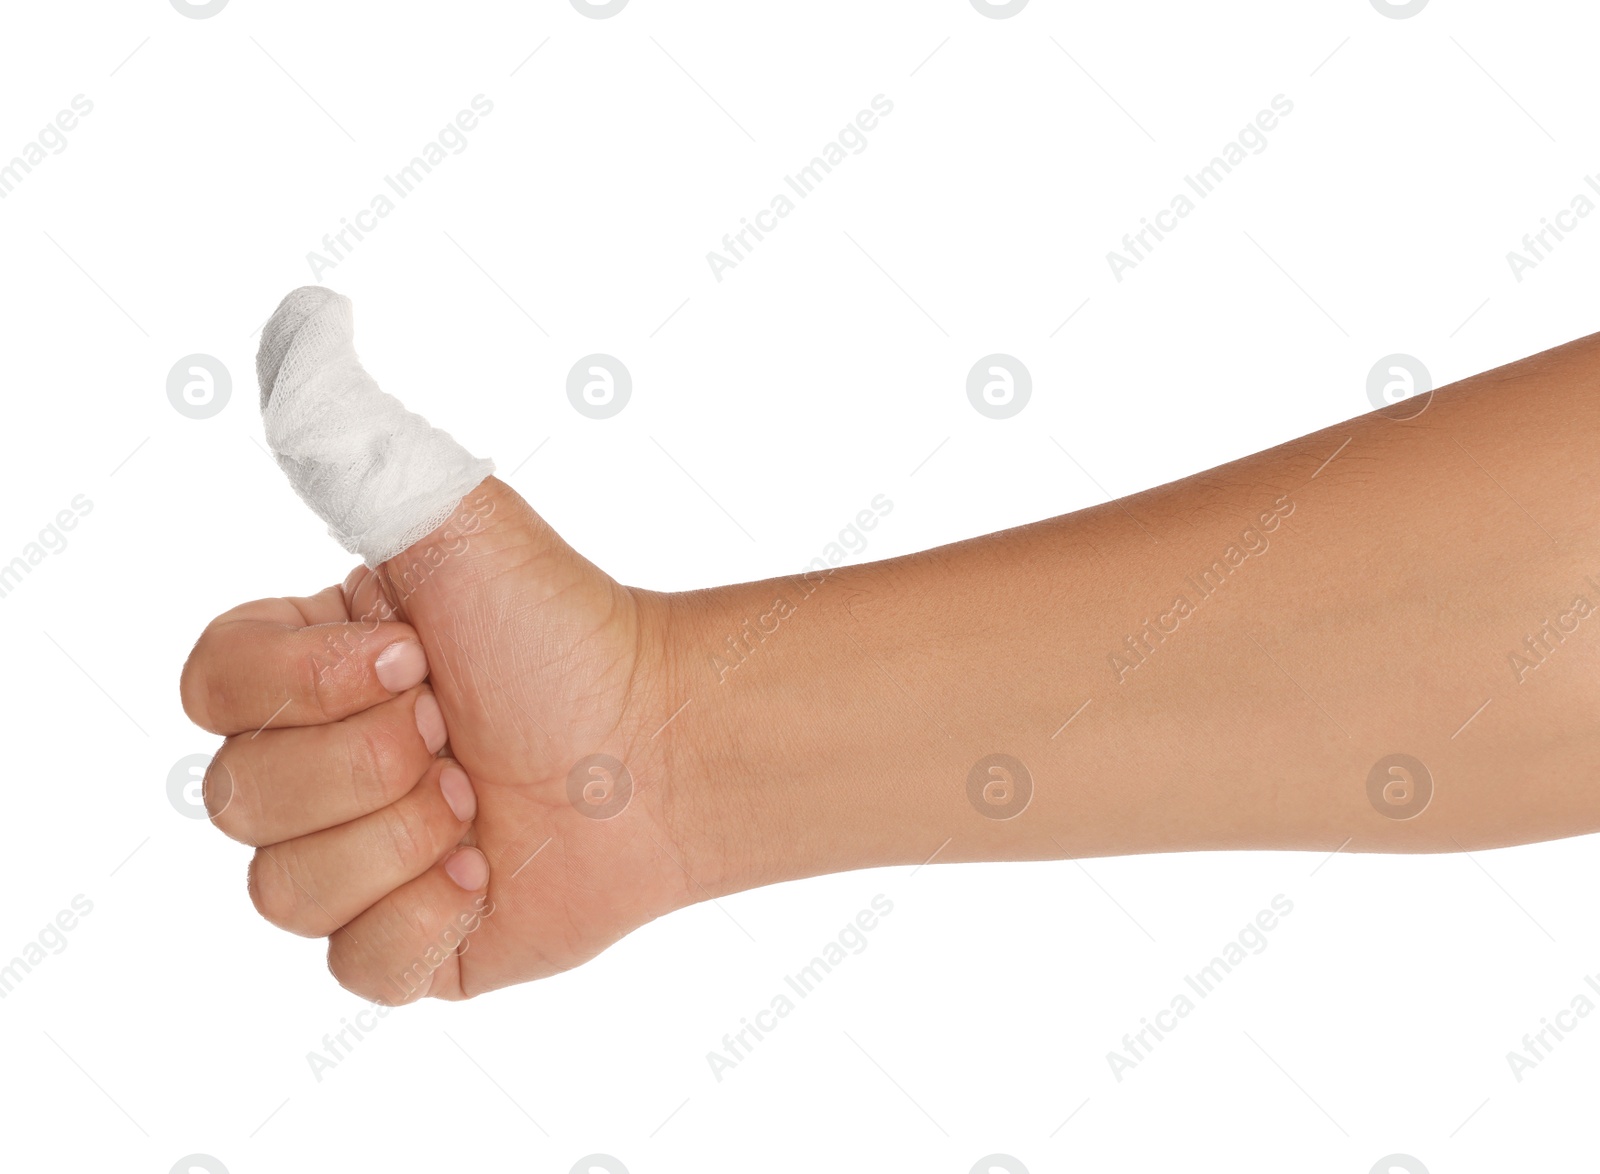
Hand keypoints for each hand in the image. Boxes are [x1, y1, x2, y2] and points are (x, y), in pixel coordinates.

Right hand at [180, 477, 716, 1001]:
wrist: (667, 743)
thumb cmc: (566, 631)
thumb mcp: (455, 520)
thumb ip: (352, 436)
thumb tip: (296, 323)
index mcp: (308, 670)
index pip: (209, 689)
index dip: (303, 685)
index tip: (414, 654)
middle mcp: (317, 766)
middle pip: (237, 799)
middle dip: (365, 762)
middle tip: (456, 731)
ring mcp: (357, 860)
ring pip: (283, 890)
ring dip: (401, 838)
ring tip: (483, 800)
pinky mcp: (409, 942)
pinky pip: (354, 967)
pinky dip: (426, 919)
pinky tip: (489, 870)